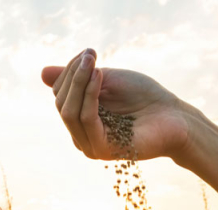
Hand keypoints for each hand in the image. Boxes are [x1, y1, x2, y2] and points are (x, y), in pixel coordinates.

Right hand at [42, 49, 192, 160]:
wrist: (174, 117)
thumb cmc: (144, 98)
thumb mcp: (106, 80)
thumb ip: (78, 78)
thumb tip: (42, 73)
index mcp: (81, 119)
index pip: (60, 94)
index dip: (69, 71)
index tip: (88, 52)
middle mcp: (81, 135)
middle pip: (61, 103)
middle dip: (73, 75)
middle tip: (91, 54)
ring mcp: (90, 145)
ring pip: (69, 111)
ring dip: (79, 82)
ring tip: (93, 63)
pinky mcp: (101, 149)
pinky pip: (86, 119)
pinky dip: (89, 95)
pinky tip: (99, 77)